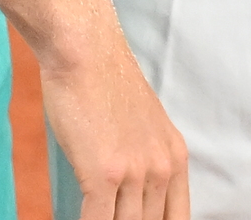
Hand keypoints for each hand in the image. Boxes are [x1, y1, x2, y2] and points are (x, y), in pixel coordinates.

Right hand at [40, 28, 189, 219]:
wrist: (84, 48)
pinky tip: (73, 219)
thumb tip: (130, 194)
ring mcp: (135, 173)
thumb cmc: (102, 80)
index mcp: (175, 158)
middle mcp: (162, 168)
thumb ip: (144, 159)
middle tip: (109, 216)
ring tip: (93, 217)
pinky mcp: (104, 174)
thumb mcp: (141, 125)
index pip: (178, 219)